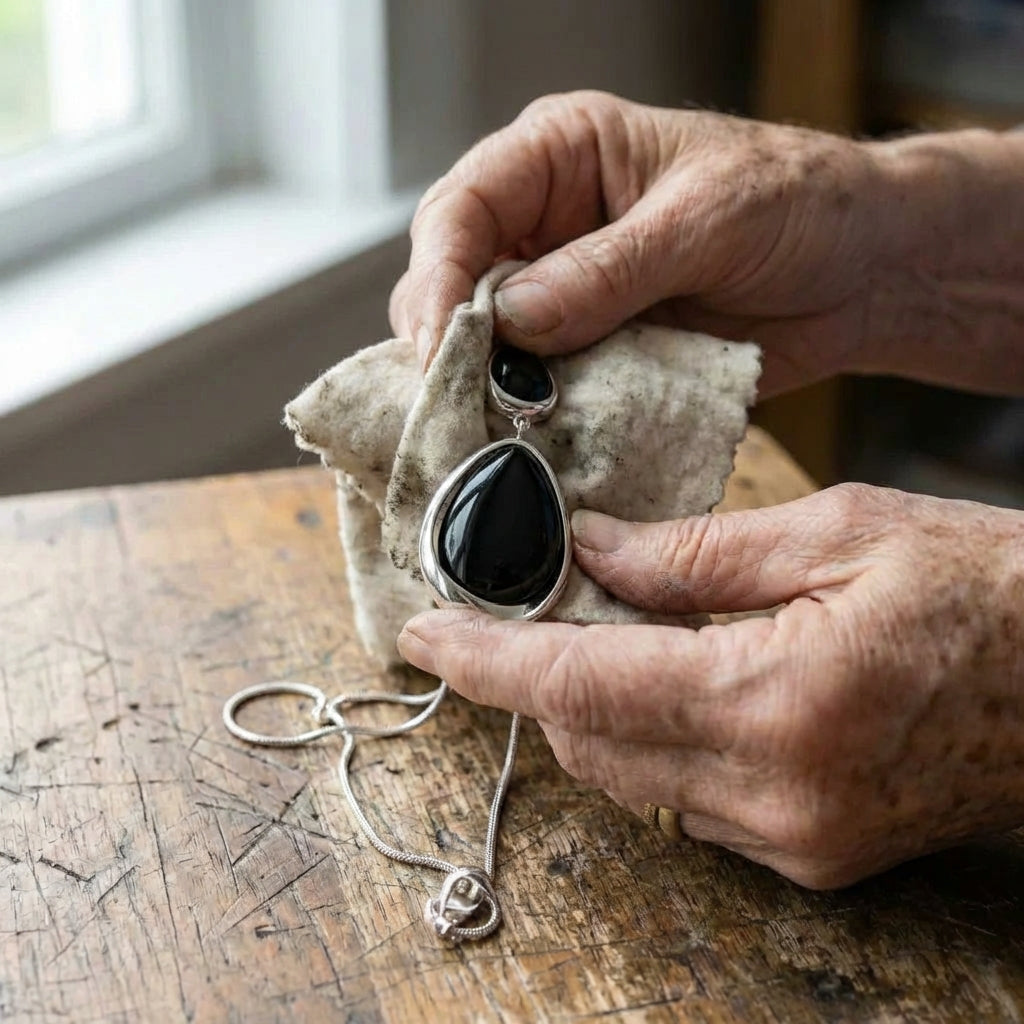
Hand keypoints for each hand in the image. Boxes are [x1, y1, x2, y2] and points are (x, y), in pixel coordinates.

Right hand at [390, 91, 1023, 396]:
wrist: (865, 272)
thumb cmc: (800, 204)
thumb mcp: (706, 222)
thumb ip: (608, 271)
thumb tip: (512, 322)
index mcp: (560, 158)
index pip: (462, 210)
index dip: (437, 278)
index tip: (437, 344)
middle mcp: (548, 228)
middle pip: (455, 285)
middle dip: (448, 346)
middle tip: (456, 404)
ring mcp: (568, 300)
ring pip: (490, 349)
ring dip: (487, 393)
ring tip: (488, 436)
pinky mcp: (595, 356)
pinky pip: (544, 391)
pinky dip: (536, 421)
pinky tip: (533, 447)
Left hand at [397, 484, 1023, 888]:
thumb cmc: (980, 588)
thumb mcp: (836, 532)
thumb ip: (697, 551)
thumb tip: (592, 551)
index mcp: (777, 698)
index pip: (583, 685)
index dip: (490, 661)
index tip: (425, 636)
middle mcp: (775, 792)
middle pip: (592, 741)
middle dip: (538, 677)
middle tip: (518, 609)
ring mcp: (794, 838)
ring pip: (631, 778)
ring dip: (594, 708)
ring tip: (602, 631)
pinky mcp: (812, 853)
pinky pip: (686, 800)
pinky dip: (653, 740)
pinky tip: (671, 681)